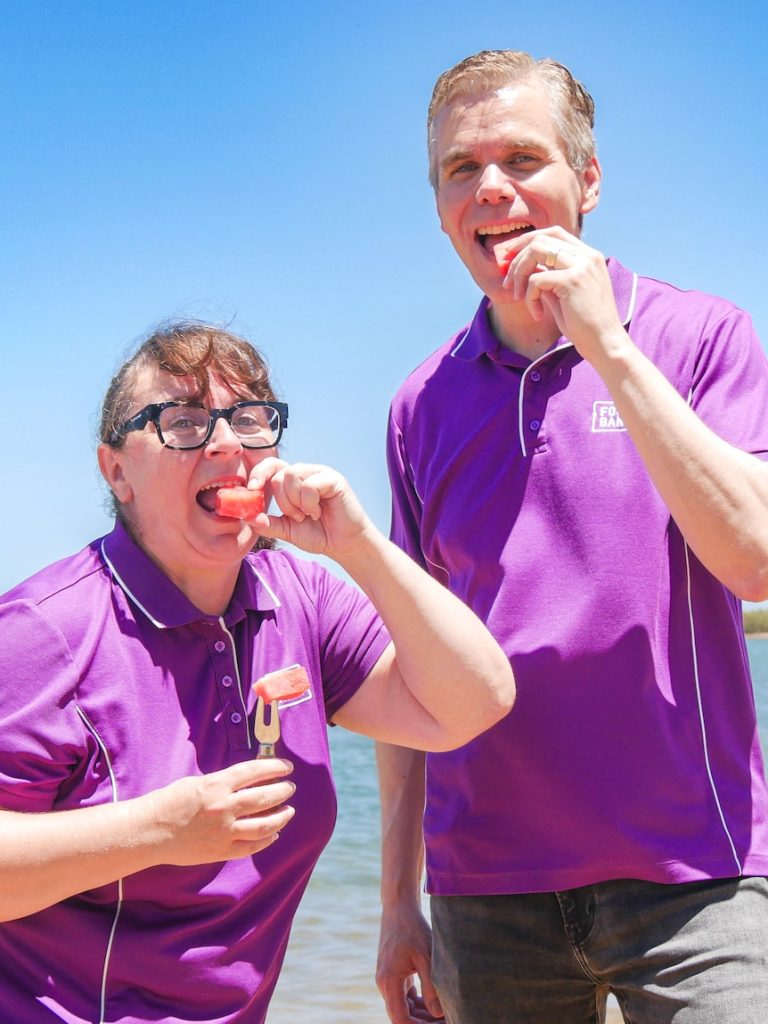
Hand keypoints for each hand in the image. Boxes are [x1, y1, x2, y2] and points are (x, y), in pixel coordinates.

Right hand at [147, 758, 295, 863]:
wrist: (150, 831)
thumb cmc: (170, 802)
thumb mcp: (198, 782)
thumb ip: (223, 782)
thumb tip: (250, 780)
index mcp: (216, 785)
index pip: (254, 771)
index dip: (274, 767)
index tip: (287, 767)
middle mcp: (223, 807)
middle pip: (264, 798)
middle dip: (283, 791)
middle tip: (290, 788)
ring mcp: (224, 832)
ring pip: (264, 825)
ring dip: (281, 816)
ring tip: (289, 810)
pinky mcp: (221, 851)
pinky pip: (252, 847)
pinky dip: (267, 840)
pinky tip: (273, 834)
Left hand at [246, 458, 374, 559]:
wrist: (343, 544)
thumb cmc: (318, 534)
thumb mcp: (287, 530)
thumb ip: (268, 523)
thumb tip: (248, 517)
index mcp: (293, 481)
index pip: (271, 465)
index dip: (259, 473)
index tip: (251, 489)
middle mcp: (306, 473)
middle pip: (279, 474)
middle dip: (282, 501)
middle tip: (297, 516)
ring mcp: (320, 474)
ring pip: (291, 475)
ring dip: (295, 502)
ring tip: (308, 514)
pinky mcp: (333, 479)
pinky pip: (309, 485)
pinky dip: (309, 503)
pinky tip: (318, 512)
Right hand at [377, 905, 443, 1022]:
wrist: (399, 907)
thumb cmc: (414, 929)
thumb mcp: (427, 957)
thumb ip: (431, 988)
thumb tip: (438, 1014)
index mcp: (389, 981)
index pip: (400, 1018)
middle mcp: (384, 983)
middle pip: (401, 1015)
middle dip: (421, 1022)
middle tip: (444, 1020)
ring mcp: (386, 978)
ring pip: (402, 1006)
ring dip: (420, 1014)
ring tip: (442, 1015)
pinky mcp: (392, 973)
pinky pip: (403, 995)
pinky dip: (417, 1002)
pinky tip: (434, 1002)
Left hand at [502, 228, 626, 362]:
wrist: (604, 343)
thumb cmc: (584, 324)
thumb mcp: (562, 294)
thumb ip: (548, 276)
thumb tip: (523, 267)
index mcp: (588, 256)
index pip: (554, 233)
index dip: (528, 240)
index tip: (510, 255)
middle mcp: (587, 255)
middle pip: (541, 239)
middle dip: (517, 257)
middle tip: (506, 280)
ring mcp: (581, 266)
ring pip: (535, 252)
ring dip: (519, 274)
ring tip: (516, 296)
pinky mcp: (572, 281)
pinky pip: (536, 279)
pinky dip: (529, 297)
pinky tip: (537, 314)